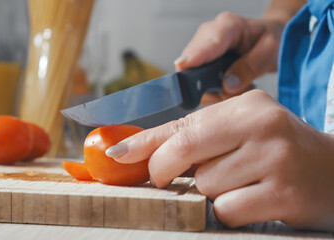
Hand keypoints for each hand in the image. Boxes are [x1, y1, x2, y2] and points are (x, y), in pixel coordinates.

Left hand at [106, 90, 333, 230]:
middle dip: (165, 171)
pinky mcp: (284, 194)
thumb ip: (196, 137)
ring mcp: (275, 159)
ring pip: (205, 187)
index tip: (116, 154)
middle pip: (184, 153)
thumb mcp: (239, 131)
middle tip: (168, 179)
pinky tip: (252, 201)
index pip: (181, 126)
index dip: (143, 142)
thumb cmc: (276, 151)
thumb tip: (142, 152)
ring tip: (239, 183)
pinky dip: (229, 212)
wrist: (333, 173)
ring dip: (210, 193)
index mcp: (246, 105)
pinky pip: (226, 211)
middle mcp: (262, 125)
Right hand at [174, 12, 284, 104]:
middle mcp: (210, 33)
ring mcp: (203, 47)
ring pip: (193, 74)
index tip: (183, 65)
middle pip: (193, 60)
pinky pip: (197, 80)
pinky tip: (229, 87)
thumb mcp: (271, 52)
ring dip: (212, 89)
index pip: (208, 42)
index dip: (195, 55)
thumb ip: (250, 67)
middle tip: (231, 92)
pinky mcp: (200, 60)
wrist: (270, 38)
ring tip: (236, 88)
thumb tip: (227, 85)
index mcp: (229, 26)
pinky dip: (212, 90)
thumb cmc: (272, 39)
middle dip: (208, 84)